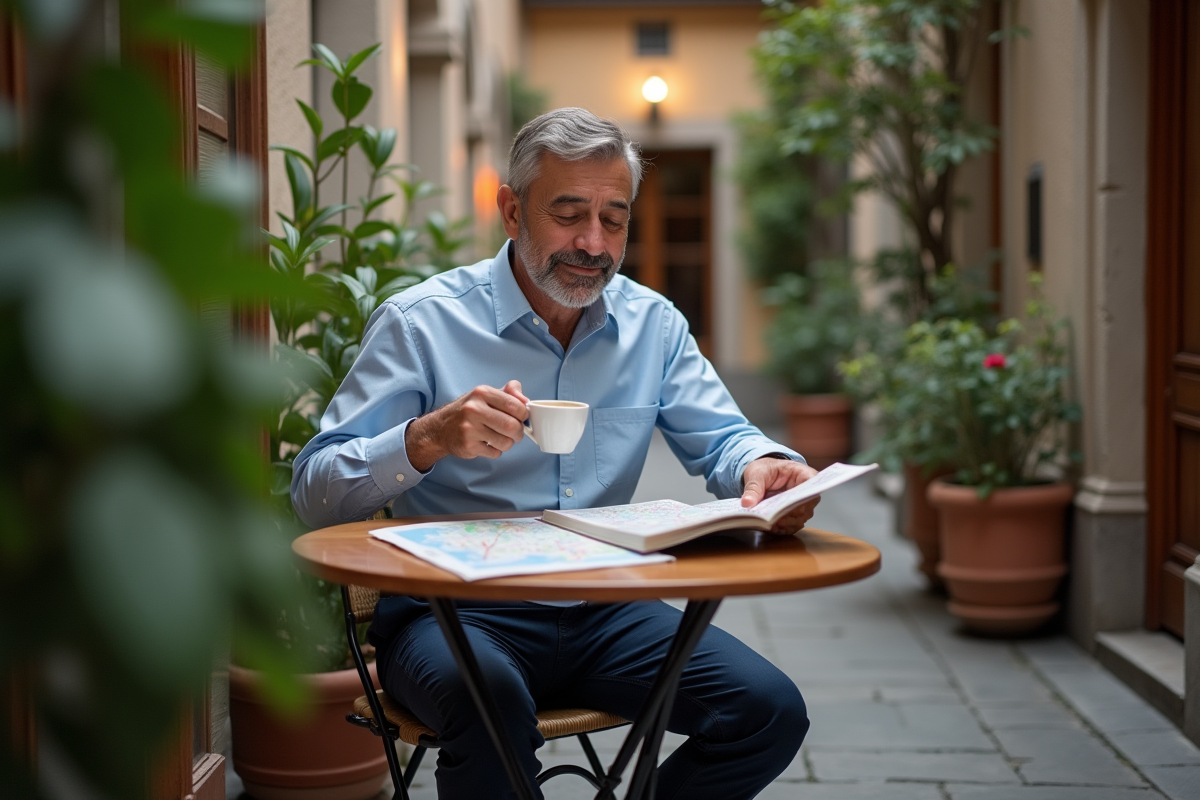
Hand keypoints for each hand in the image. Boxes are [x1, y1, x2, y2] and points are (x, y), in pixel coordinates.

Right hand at [405, 380, 530, 470]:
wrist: (440, 428)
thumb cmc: (469, 411)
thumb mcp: (486, 395)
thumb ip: (509, 393)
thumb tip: (526, 401)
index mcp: (481, 393)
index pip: (514, 405)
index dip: (524, 414)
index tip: (522, 418)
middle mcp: (474, 409)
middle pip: (512, 426)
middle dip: (519, 432)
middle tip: (515, 433)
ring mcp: (469, 429)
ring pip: (505, 442)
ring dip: (508, 443)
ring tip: (500, 438)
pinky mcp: (468, 446)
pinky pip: (495, 453)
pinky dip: (496, 451)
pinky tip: (487, 444)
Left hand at [740, 458, 819, 534]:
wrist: (763, 475)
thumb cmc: (766, 469)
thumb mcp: (757, 474)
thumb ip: (753, 488)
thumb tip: (747, 503)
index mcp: (805, 475)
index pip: (811, 488)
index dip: (800, 498)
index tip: (785, 504)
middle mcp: (808, 493)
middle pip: (804, 508)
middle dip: (787, 514)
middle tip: (771, 518)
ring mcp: (803, 507)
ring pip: (798, 520)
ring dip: (783, 524)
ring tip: (768, 523)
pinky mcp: (794, 518)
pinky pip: (791, 527)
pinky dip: (780, 529)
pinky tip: (769, 527)